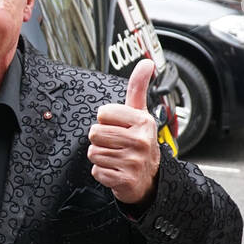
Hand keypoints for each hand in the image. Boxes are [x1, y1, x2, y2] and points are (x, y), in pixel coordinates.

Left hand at [88, 59, 160, 205]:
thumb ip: (138, 88)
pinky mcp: (125, 179)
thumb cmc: (139, 142)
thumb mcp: (140, 114)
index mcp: (143, 121)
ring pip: (93, 153)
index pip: (103, 113)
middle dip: (100, 140)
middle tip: (115, 144)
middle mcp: (141, 141)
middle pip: (95, 133)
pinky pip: (97, 171)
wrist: (149, 178)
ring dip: (101, 157)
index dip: (106, 121)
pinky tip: (116, 170)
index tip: (118, 126)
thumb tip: (146, 63)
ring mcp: (134, 161)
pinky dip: (103, 173)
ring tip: (116, 157)